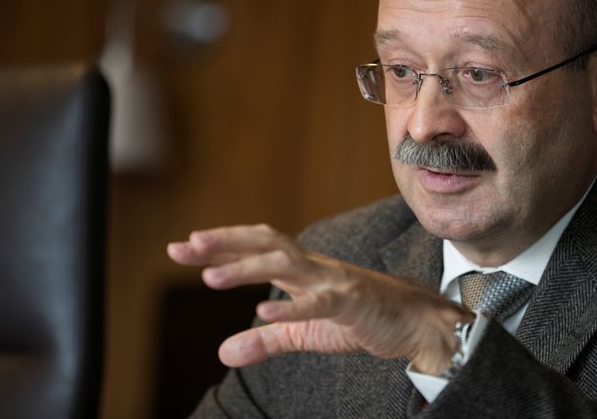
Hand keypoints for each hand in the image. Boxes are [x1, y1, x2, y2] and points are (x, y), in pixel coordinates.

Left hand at [167, 224, 472, 373]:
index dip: (219, 247)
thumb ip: (265, 339)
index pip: (255, 250)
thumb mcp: (305, 332)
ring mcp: (333, 280)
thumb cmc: (360, 318)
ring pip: (287, 264)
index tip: (181, 247)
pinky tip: (263, 310)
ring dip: (247, 269)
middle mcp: (314, 267)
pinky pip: (319, 302)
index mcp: (301, 271)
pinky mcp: (352, 302)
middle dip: (224, 242)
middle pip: (265, 242)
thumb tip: (222, 353)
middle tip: (184, 246)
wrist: (416, 322)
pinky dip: (291, 306)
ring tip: (209, 277)